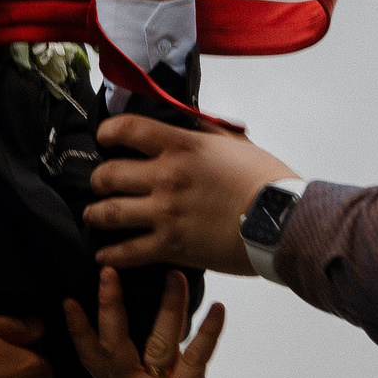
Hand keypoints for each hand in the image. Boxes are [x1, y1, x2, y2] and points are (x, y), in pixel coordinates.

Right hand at [63, 269, 264, 377]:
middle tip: (108, 272)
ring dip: (168, 306)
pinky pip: (194, 357)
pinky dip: (208, 331)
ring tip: (175, 277)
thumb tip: (161, 343)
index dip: (80, 331)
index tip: (69, 301)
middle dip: (110, 306)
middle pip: (114, 345)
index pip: (95, 361)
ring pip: (157, 343)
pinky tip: (219, 310)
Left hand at [85, 115, 297, 275]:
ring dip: (95, 215)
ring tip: (93, 217)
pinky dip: (110, 255)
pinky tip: (104, 255)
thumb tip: (188, 122)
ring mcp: (165, 213)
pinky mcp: (170, 246)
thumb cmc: (267, 182)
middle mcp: (166, 177)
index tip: (104, 140)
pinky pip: (127, 252)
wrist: (283, 221)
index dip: (106, 133)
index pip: (126, 129)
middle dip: (97, 181)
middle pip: (107, 175)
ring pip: (108, 213)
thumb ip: (205, 131)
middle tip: (100, 186)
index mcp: (181, 146)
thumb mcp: (235, 143)